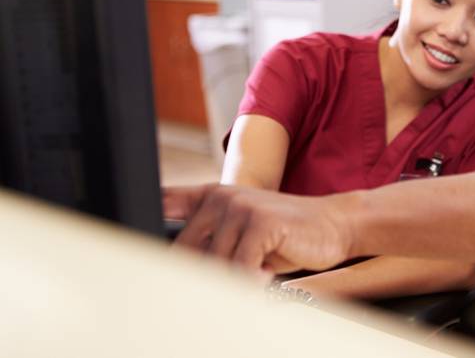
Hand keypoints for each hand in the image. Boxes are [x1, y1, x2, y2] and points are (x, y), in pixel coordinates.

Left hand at [163, 184, 351, 273]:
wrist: (332, 224)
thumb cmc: (284, 234)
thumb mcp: (241, 232)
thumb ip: (208, 239)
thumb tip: (168, 266)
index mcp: (210, 196)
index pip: (163, 207)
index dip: (146, 230)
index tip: (139, 254)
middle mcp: (220, 197)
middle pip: (188, 252)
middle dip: (205, 274)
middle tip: (234, 278)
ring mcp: (240, 207)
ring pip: (215, 265)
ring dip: (236, 278)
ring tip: (258, 270)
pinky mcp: (260, 222)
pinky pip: (240, 268)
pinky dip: (252, 280)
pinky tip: (266, 274)